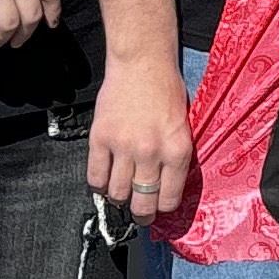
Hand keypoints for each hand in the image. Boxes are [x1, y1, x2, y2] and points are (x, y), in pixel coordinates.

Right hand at [87, 51, 196, 220]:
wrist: (142, 63)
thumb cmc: (166, 91)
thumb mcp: (184, 127)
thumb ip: (176, 158)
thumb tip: (166, 189)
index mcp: (177, 150)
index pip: (169, 198)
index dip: (163, 208)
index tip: (159, 207)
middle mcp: (151, 152)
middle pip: (142, 203)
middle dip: (142, 215)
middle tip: (140, 214)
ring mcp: (123, 146)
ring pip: (117, 194)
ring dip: (120, 198)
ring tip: (122, 193)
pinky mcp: (100, 139)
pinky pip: (95, 177)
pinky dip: (99, 185)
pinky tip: (105, 179)